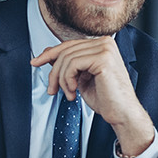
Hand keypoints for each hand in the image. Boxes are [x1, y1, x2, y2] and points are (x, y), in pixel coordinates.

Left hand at [31, 37, 154, 154]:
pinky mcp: (103, 58)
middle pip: (66, 50)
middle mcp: (105, 42)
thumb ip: (68, 64)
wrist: (122, 114)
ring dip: (62, 80)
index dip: (50, 54)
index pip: (70, 44)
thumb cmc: (106, 99)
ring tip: (69, 94)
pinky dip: (67, 80)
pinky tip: (74, 91)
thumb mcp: (81, 78)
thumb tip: (47, 53)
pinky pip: (73, 64)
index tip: (35, 62)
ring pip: (67, 58)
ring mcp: (105, 49)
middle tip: (52, 90)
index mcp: (102, 44)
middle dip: (54, 72)